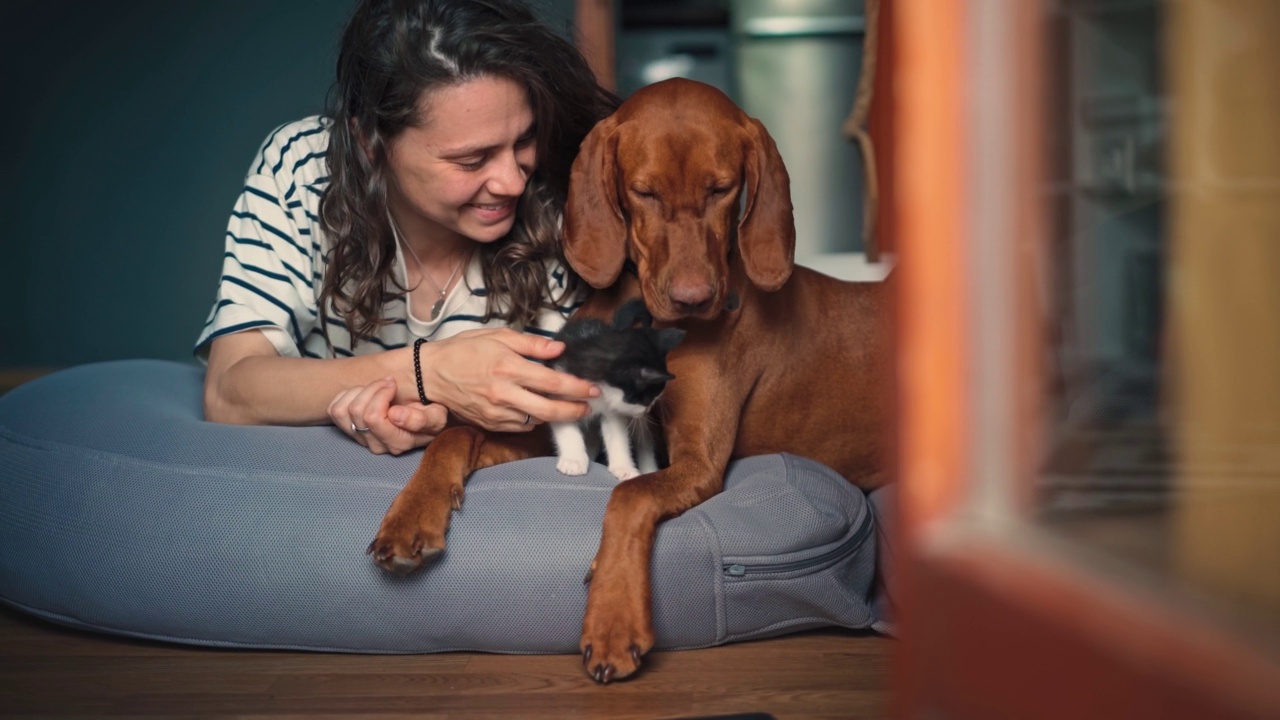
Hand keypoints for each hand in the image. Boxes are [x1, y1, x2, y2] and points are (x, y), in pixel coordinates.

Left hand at [329, 377, 447, 454]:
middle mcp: (377, 445)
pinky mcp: (350, 431)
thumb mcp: (437, 417)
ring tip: (376, 387)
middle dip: (372, 389)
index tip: (393, 383)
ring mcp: (361, 439)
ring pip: (343, 411)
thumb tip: (395, 415)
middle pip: (357, 412)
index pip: (373, 418)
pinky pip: (335, 410)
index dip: (380, 394)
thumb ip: (421, 419)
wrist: (426, 420)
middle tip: (387, 381)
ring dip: (359, 392)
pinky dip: (347, 396)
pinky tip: (364, 393)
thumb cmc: (432, 417)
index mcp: (397, 442)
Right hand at [417, 328, 598, 431]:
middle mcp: (503, 394)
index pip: (552, 381)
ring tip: (569, 406)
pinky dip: (534, 419)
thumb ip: (532, 344)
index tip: (593, 388)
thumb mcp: (497, 336)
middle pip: (549, 410)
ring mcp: (496, 412)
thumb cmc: (462, 350)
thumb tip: (559, 348)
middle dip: (574, 410)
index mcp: (507, 367)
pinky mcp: (490, 424)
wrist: (430, 375)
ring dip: (556, 415)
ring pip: (537, 420)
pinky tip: (541, 409)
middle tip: (589, 405)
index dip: (577, 387)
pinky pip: (520, 426)